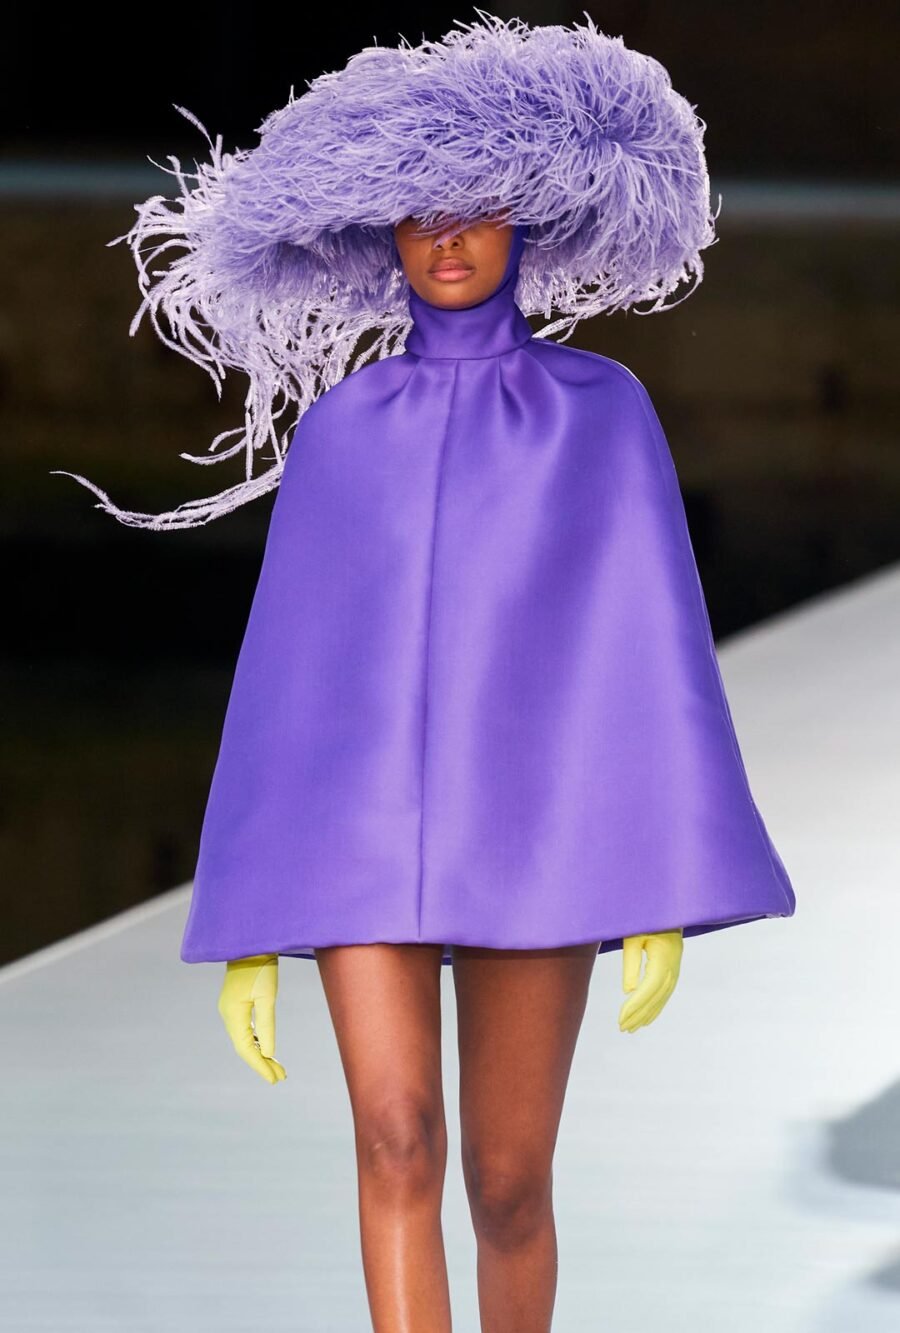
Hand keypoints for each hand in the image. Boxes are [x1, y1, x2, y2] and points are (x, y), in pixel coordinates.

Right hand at [217, 954, 287, 1083]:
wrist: (251, 943)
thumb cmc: (261, 966)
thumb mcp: (267, 996)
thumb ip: (267, 1024)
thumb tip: (269, 1052)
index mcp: (233, 1015)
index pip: (246, 1050)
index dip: (260, 1066)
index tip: (274, 1080)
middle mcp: (228, 1015)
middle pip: (244, 1048)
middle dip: (262, 1064)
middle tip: (280, 1078)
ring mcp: (230, 1010)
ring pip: (244, 1040)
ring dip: (260, 1054)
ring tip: (277, 1068)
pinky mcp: (235, 1005)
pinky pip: (245, 1030)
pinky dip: (256, 1042)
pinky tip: (266, 1049)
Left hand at [618, 929, 682, 1032]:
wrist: (668, 908)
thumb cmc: (646, 919)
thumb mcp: (633, 937)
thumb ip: (631, 963)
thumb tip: (628, 991)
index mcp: (664, 958)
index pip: (649, 988)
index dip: (635, 1005)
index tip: (620, 1018)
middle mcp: (673, 967)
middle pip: (656, 997)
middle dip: (639, 1014)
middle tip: (622, 1028)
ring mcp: (676, 969)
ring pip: (662, 998)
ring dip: (646, 1014)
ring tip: (631, 1027)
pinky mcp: (673, 970)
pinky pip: (665, 993)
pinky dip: (655, 1007)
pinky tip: (646, 1018)